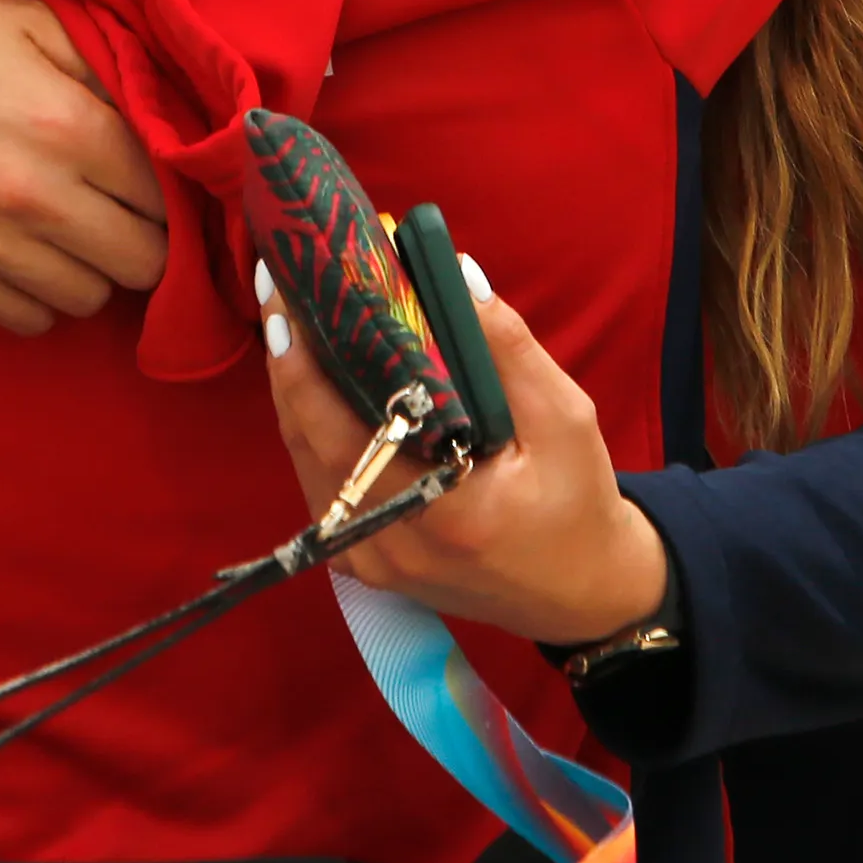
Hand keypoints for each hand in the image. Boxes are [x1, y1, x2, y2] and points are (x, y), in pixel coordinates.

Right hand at [0, 0, 166, 333]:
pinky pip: (28, 320)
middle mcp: (36, 197)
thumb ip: (113, 69)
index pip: (169, 199)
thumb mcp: (35, 23)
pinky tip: (19, 253)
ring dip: (88, 268)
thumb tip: (173, 122)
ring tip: (62, 229)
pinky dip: (35, 295)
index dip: (169, 193)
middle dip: (141, 238)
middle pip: (143, 263)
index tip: (154, 185)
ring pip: (89, 299)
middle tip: (115, 212)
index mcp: (71, 127)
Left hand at [262, 266, 669, 643]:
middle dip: (289, 365)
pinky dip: (313, 429)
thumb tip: (454, 272)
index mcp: (444, 515)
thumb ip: (506, 349)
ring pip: (307, 465)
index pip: (343, 436)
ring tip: (292, 323)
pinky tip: (315, 381)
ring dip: (296, 393)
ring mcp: (372, 562)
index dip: (305, 370)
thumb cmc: (577, 501)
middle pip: (309, 445)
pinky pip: (323, 486)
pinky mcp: (367, 563)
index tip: (289, 306)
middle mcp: (392, 547)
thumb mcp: (563, 417)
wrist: (582, 590)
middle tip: (280, 293)